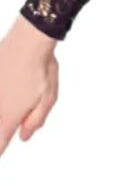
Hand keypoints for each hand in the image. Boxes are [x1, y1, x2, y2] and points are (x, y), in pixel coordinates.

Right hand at [0, 15, 59, 155]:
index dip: (0, 151)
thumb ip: (35, 120)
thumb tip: (24, 137)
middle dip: (1, 134)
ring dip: (4, 112)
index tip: (2, 152)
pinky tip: (6, 93)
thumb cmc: (41, 70)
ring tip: (14, 98)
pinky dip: (2, 97)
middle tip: (13, 123)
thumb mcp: (48, 98)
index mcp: (11, 115)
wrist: (27, 41)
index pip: (0, 144)